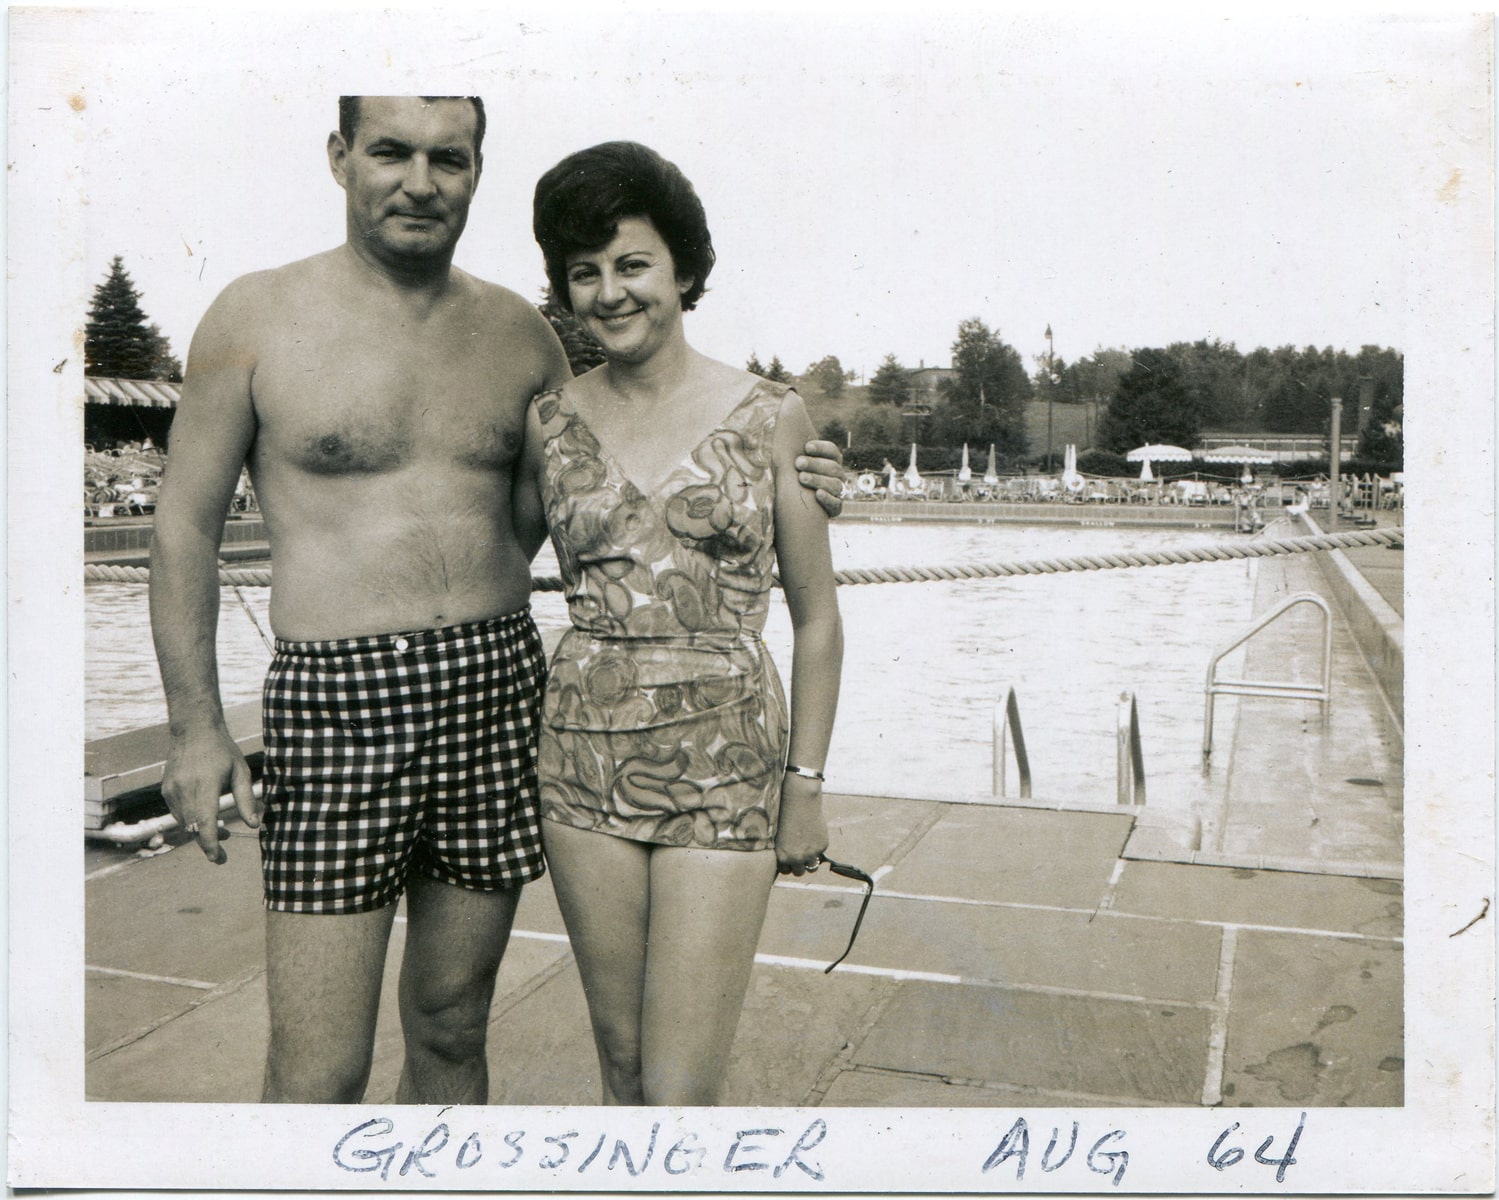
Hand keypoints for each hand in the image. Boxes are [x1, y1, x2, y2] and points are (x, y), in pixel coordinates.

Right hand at [160, 726, 260, 863]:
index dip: (211, 844)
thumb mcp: (240, 772)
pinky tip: (206, 816)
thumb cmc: (222, 751)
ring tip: (221, 832)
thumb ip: (246, 800)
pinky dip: (192, 820)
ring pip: (185, 823)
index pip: (205, 822)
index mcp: (205, 784)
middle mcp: (184, 789)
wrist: (193, 731)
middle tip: (223, 854)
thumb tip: (253, 825)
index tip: (218, 858)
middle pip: (194, 827)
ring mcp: (172, 791)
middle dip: (208, 844)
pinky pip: (179, 814)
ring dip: (201, 832)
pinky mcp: (166, 791)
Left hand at [775, 774, 828, 874]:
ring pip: (812, 867)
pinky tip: (813, 834)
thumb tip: (789, 862)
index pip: (786, 871)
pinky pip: (820, 852)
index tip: (789, 856)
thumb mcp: (780, 836)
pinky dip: (817, 846)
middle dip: (799, 865)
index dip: (788, 864)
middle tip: (799, 854)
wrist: (800, 802)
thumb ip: (784, 851)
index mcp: (783, 856)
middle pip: (799, 872)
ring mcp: (811, 853)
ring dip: (810, 860)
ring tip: (807, 848)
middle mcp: (796, 858)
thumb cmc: (785, 815)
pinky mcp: (822, 846)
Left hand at [796, 439, 845, 518]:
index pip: (832, 451)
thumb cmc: (791, 479)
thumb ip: (792, 443)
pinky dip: (828, 499)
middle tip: (798, 463)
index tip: (806, 447)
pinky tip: (818, 494)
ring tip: (801, 478)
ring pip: (835, 484)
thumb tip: (785, 411)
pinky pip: (836, 504)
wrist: (792, 507)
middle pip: (833, 467)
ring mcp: (838, 493)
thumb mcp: (791, 461)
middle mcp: (837, 476)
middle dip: (815, 464)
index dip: (821, 448)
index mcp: (830, 461)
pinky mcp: (835, 509)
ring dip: (818, 479)